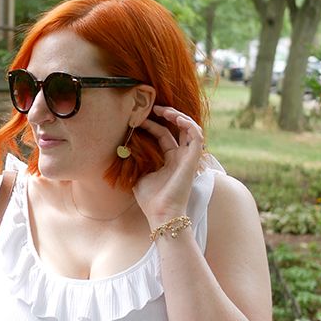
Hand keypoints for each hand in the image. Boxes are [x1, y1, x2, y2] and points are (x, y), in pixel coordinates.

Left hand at [133, 105, 205, 225]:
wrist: (161, 214)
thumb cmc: (151, 200)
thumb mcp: (139, 176)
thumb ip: (137, 162)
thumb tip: (124, 149)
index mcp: (169, 160)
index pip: (163, 134)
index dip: (152, 124)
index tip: (138, 118)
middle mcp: (180, 156)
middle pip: (177, 128)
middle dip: (166, 114)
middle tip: (152, 106)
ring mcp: (188, 157)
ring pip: (189, 128)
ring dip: (178, 116)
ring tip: (164, 110)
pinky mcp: (193, 159)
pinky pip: (196, 136)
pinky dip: (188, 124)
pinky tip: (176, 118)